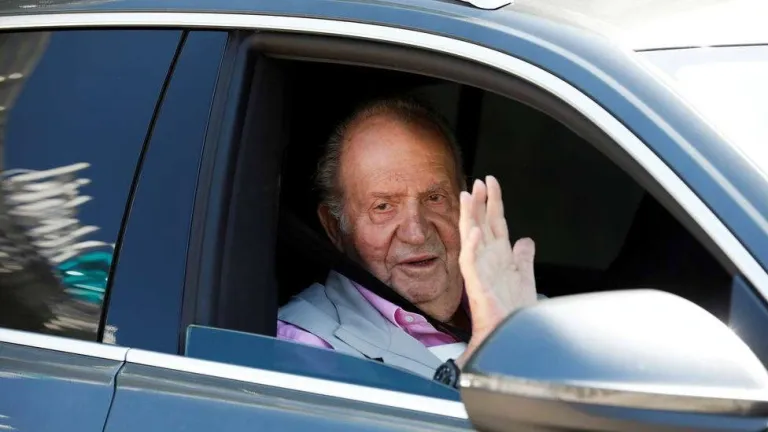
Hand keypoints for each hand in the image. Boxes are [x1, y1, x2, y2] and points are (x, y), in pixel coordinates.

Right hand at [455, 176, 537, 367]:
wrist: (511, 336)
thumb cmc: (514, 312)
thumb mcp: (525, 276)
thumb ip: (524, 257)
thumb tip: (526, 240)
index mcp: (499, 256)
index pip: (494, 222)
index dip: (493, 202)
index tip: (490, 182)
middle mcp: (488, 260)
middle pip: (481, 223)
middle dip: (479, 202)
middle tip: (478, 181)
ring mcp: (481, 271)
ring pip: (471, 237)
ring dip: (470, 216)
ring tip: (468, 196)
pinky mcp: (477, 286)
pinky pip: (471, 263)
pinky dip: (472, 247)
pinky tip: (475, 232)